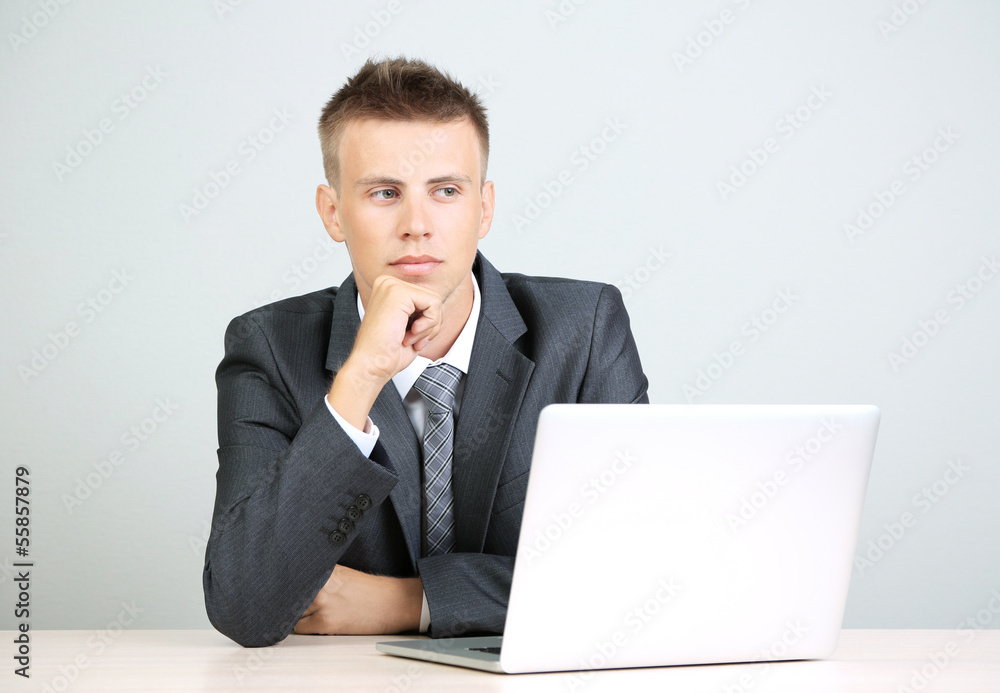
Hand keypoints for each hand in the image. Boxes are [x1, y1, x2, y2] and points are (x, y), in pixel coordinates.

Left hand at [293, 564, 422, 634]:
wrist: (393, 602)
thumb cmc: (370, 591)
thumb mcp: (343, 574)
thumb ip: (320, 576)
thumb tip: (297, 582)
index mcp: (325, 568)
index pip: (292, 575)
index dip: (286, 583)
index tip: (279, 586)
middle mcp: (321, 583)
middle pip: (289, 594)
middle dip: (291, 600)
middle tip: (297, 603)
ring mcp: (322, 602)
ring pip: (292, 611)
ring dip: (297, 614)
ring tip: (312, 613)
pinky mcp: (325, 621)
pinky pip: (299, 627)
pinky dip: (303, 627)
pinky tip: (315, 623)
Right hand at [329, 275, 443, 428]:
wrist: (372, 365)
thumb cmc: (388, 352)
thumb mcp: (410, 325)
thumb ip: (423, 311)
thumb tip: (438, 305)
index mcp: (390, 289)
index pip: (427, 299)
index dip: (427, 322)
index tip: (411, 336)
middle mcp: (388, 283)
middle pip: (433, 298)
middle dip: (430, 325)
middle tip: (411, 338)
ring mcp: (391, 285)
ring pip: (435, 301)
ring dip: (428, 327)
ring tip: (408, 337)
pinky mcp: (398, 292)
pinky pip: (433, 304)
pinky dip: (428, 325)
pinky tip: (410, 333)